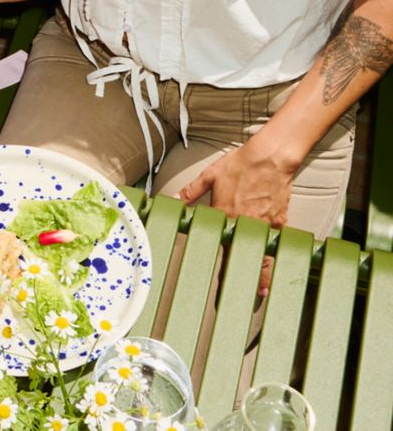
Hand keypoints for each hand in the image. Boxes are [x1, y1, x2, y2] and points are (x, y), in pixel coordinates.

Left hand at [179, 138, 298, 296]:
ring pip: (263, 253)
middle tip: (239, 297)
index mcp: (225, 214)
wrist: (271, 156)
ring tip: (261, 291)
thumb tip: (172, 200)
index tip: (217, 284)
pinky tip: (278, 263)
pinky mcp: (280, 219)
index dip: (219, 266)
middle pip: (243, 255)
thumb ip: (190, 192)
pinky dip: (276, 252)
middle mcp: (245, 223)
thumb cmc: (240, 164)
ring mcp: (265, 223)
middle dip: (242, 278)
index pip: (219, 246)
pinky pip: (278, 240)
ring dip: (263, 272)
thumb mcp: (209, 175)